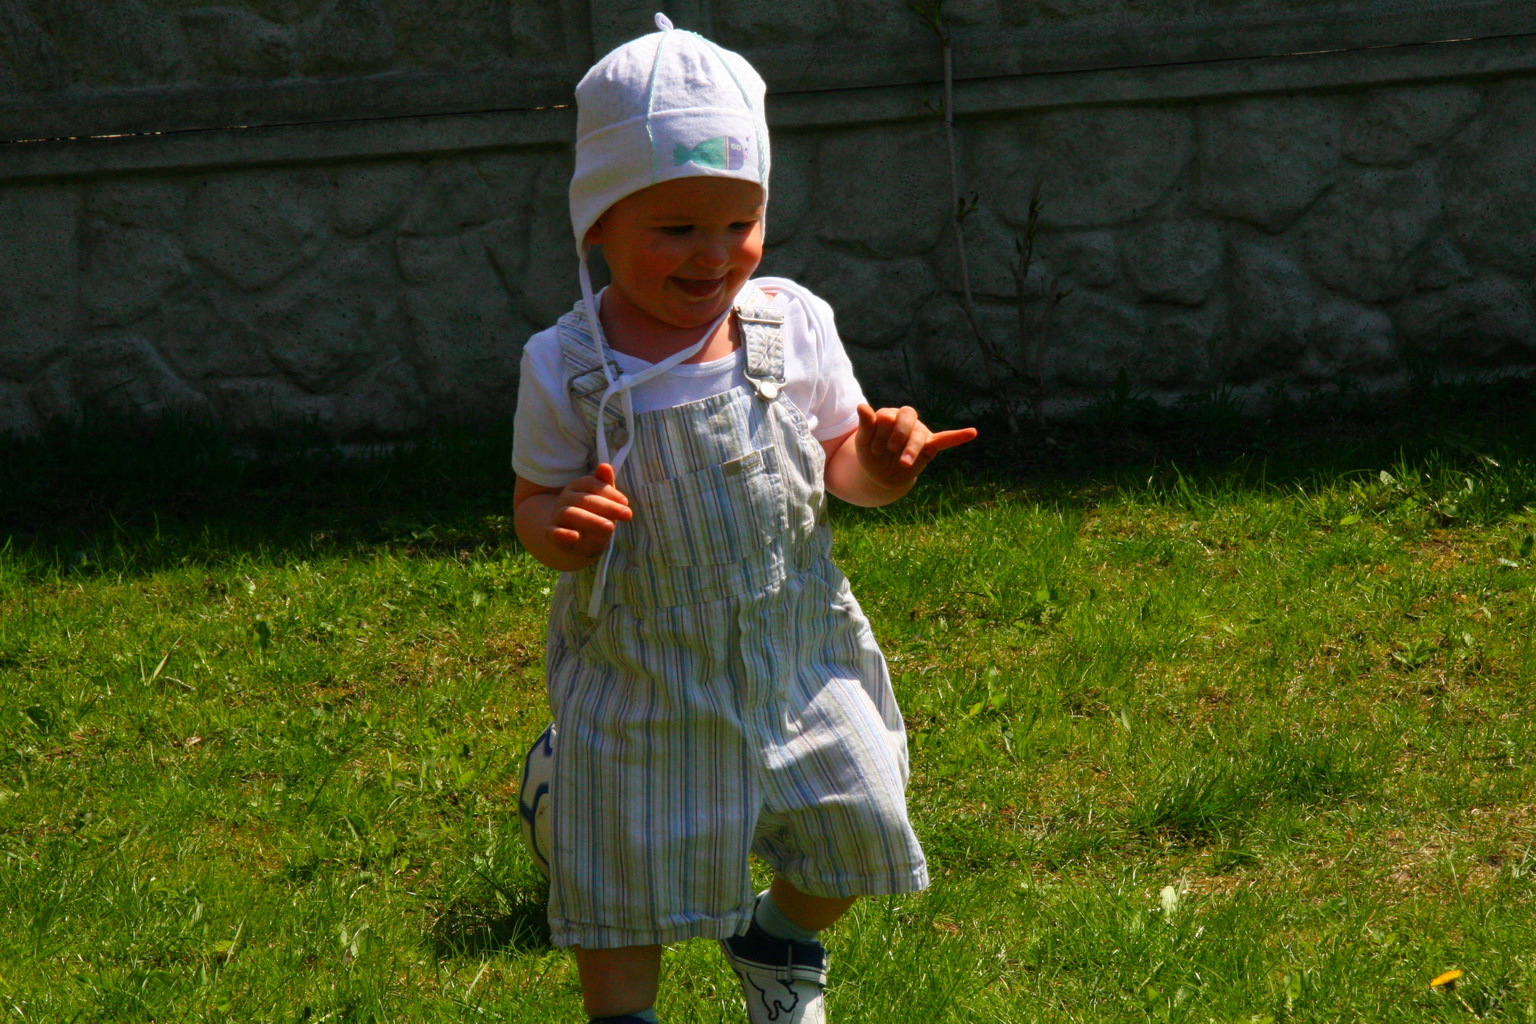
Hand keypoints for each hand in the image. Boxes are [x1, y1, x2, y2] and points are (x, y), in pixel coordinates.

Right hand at [548, 463, 631, 558]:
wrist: (578, 539)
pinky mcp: (552, 533)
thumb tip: (605, 465)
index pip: (591, 483)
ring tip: (610, 527)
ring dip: (591, 519)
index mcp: (577, 486)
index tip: (626, 503)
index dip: (609, 492)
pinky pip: (554, 532)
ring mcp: (557, 515)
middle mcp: (565, 498)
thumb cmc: (594, 515)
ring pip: (570, 513)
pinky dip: (563, 534)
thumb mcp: (604, 501)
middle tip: (627, 514)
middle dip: (607, 506)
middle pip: (584, 499)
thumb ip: (605, 484)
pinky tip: (575, 536)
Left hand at [854, 403, 977, 491]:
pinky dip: (958, 436)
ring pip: (920, 434)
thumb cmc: (871, 454)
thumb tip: (862, 406)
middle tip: (889, 451)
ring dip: (911, 448)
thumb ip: (865, 425)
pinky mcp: (930, 446)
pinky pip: (946, 438)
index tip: (874, 451)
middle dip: (898, 434)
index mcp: (889, 415)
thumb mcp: (863, 442)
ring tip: (903, 463)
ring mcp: (920, 432)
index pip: (887, 416)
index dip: (880, 433)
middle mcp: (906, 420)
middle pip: (907, 416)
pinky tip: (972, 432)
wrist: (881, 476)